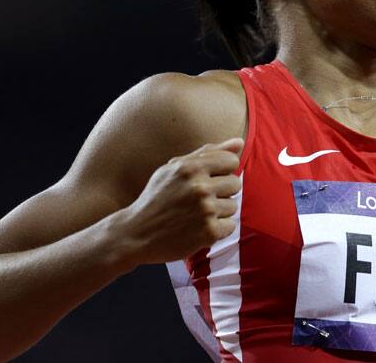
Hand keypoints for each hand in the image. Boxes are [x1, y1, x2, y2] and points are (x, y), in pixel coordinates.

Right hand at [118, 138, 242, 264]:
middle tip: (200, 200)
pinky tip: (199, 228)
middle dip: (221, 192)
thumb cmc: (157, 197)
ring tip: (197, 214)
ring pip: (233, 206)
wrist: (135, 233)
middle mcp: (200, 187)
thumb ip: (208, 153)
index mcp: (191, 167)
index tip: (208, 180)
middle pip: (235, 183)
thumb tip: (240, 142)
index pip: (231, 161)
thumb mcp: (174, 168)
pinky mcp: (209, 232)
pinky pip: (230, 226)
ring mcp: (205, 210)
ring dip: (219, 212)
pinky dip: (217, 229)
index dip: (222, 171)